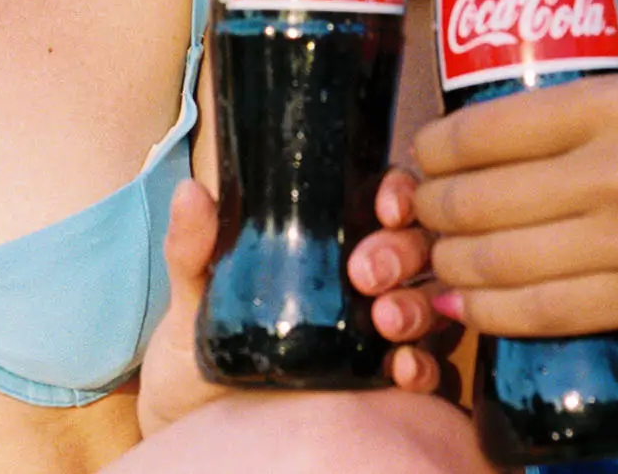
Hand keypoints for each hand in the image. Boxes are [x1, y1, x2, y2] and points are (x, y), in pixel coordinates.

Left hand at [136, 173, 454, 440]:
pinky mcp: (381, 383)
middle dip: (402, 252)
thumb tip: (190, 193)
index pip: (381, 202)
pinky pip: (426, 369)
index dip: (397, 194)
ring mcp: (376, 333)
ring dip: (415, 306)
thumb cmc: (197, 349)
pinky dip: (423, 365)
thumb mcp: (191, 294)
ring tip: (384, 319)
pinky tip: (402, 367)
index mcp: (327, 244)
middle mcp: (363, 283)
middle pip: (414, 248)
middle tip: (366, 273)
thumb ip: (192, 247)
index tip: (385, 206)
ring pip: (427, 304)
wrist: (192, 424)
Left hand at [411, 75, 617, 338]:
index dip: (432, 152)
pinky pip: (539, 315)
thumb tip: (503, 133)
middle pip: (472, 201)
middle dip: (430, 211)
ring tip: (443, 256)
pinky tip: (472, 303)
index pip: (478, 132)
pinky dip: (487, 313)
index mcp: (613, 101)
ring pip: (492, 264)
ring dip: (448, 264)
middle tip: (424, 210)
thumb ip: (588, 111)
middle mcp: (612, 168)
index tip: (427, 157)